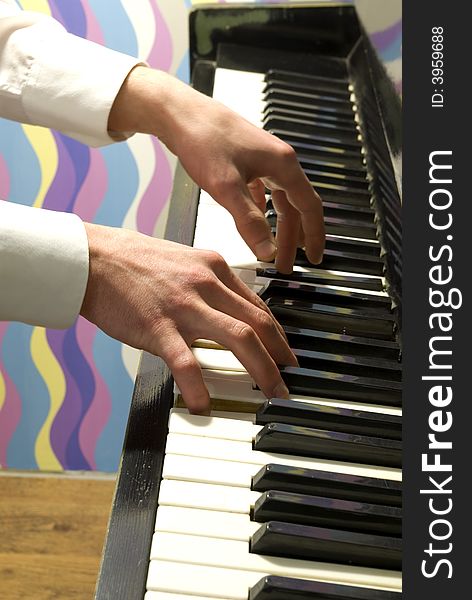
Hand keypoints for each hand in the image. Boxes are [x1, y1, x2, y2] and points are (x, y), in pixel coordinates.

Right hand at [80, 223, 296, 414]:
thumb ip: (209, 283)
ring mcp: (184, 305)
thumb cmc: (134, 260)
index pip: (257, 305)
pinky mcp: (158, 326)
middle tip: (289, 378)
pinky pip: (187, 362)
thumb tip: (230, 308)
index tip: (285, 352)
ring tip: (271, 394)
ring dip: (262, 370)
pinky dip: (199, 387)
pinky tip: (204, 406)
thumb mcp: (184, 261)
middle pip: (258, 323)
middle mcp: (206, 283)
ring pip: (238, 338)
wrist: (94, 256)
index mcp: (214, 267)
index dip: (277, 334)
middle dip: (281, 355)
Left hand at [108, 67, 324, 272]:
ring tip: (271, 251)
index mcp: (283, 165)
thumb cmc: (203, 140)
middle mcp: (278, 161)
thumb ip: (249, 221)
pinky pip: (263, 191)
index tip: (314, 259)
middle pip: (294, 207)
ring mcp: (262, 160)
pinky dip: (262, 211)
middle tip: (285, 266)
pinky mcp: (247, 160)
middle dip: (291, 239)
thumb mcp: (226, 187)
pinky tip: (255, 222)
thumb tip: (267, 252)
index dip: (314, 236)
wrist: (179, 112)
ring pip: (278, 200)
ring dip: (277, 227)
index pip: (309, 207)